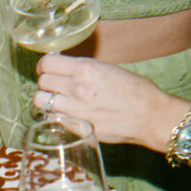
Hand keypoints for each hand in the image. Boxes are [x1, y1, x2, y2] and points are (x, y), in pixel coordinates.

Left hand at [34, 54, 184, 149]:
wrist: (149, 116)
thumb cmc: (136, 91)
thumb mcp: (109, 69)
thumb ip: (85, 69)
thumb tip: (68, 69)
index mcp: (85, 68)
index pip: (47, 63)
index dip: (45, 65)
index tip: (48, 68)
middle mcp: (76, 87)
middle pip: (42, 82)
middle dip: (46, 82)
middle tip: (53, 85)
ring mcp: (74, 109)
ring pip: (40, 101)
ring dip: (45, 99)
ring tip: (55, 100)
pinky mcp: (76, 127)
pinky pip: (52, 118)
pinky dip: (54, 115)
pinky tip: (64, 114)